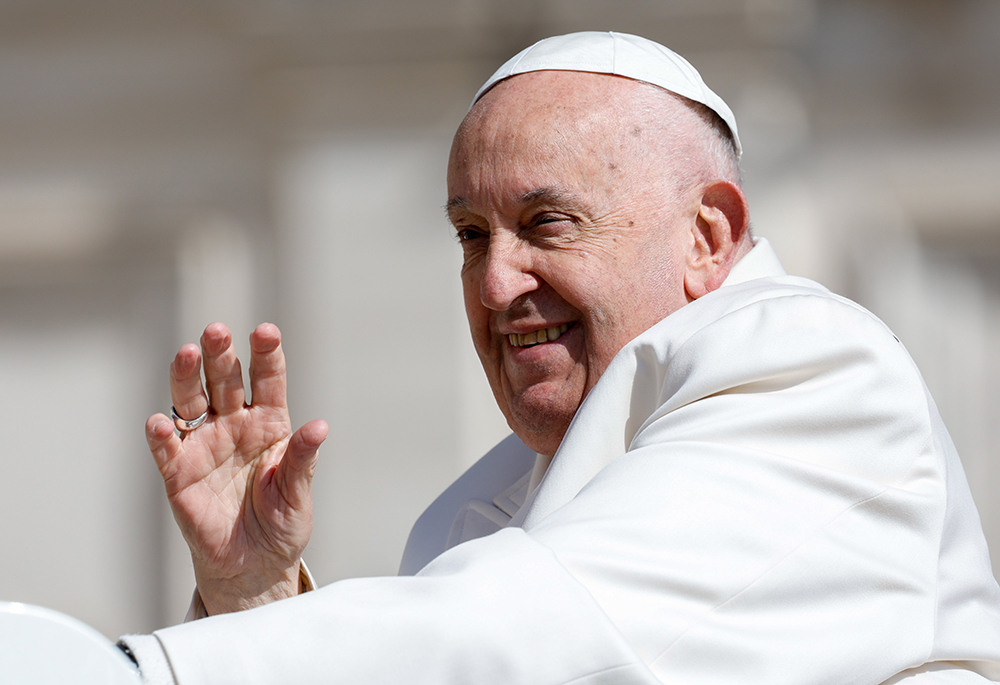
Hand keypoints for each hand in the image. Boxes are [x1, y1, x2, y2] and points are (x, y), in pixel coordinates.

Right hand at [145, 322, 328, 615]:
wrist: (254, 566)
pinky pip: (168, 449)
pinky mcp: (179, 474)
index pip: (268, 380)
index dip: (267, 355)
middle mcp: (235, 425)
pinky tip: (161, 421)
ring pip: (191, 401)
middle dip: (220, 354)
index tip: (266, 331)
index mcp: (270, 424)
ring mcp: (205, 446)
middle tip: (217, 331)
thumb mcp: (298, 493)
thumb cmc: (280, 524)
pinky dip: (162, 434)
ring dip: (187, 377)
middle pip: (225, 380)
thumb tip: (319, 427)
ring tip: (187, 355)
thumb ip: (302, 460)